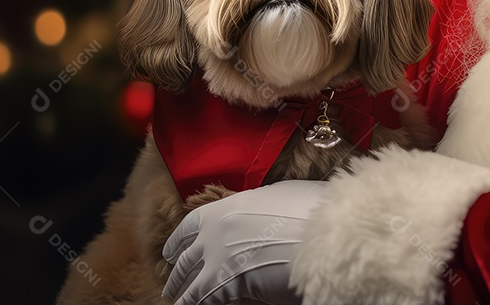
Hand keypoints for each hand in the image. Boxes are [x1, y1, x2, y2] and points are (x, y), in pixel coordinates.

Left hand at [163, 179, 326, 304]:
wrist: (318, 236)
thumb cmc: (309, 212)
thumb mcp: (283, 195)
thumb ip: (263, 204)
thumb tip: (263, 208)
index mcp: (227, 208)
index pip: (191, 225)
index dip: (178, 240)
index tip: (171, 250)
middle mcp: (215, 232)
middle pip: (185, 257)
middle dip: (177, 272)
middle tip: (171, 282)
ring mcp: (216, 259)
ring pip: (187, 280)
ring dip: (180, 290)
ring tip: (176, 299)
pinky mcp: (222, 285)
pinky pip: (198, 299)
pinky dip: (192, 304)